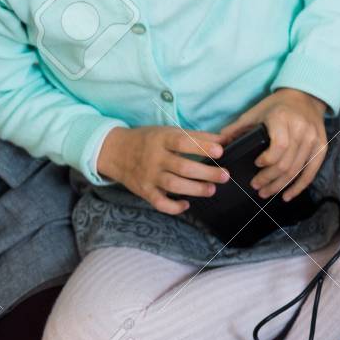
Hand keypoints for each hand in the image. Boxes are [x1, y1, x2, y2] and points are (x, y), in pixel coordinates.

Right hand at [96, 125, 227, 214]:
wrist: (115, 151)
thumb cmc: (147, 140)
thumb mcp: (167, 132)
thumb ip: (195, 136)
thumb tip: (224, 140)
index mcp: (161, 139)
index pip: (182, 142)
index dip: (202, 146)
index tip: (220, 151)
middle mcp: (154, 158)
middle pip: (182, 167)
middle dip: (206, 173)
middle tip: (224, 175)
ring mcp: (148, 176)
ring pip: (173, 186)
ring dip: (195, 189)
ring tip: (211, 189)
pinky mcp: (144, 191)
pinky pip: (160, 203)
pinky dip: (174, 207)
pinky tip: (186, 204)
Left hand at [216, 88, 328, 200]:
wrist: (305, 97)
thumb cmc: (276, 105)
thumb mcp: (255, 112)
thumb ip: (236, 129)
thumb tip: (218, 145)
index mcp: (283, 119)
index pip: (279, 146)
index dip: (267, 160)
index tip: (256, 164)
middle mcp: (301, 130)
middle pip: (286, 163)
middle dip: (269, 179)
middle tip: (255, 186)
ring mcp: (314, 140)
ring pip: (297, 170)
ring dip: (280, 185)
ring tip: (265, 192)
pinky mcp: (321, 148)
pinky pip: (311, 172)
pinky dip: (298, 187)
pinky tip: (287, 196)